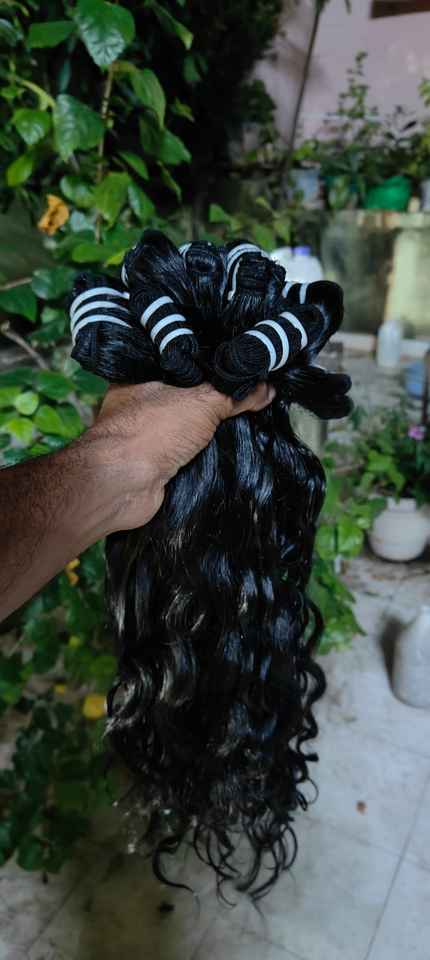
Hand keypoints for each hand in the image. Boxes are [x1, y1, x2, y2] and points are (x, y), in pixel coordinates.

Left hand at [87, 380, 274, 531]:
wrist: (123, 483)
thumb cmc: (153, 430)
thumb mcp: (203, 402)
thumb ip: (234, 394)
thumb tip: (267, 388)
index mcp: (142, 376)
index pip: (182, 364)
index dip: (210, 365)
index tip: (240, 366)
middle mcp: (139, 404)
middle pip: (187, 397)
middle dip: (216, 399)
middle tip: (252, 394)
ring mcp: (146, 436)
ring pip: (188, 427)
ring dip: (212, 430)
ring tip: (249, 420)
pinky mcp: (155, 465)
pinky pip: (187, 454)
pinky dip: (206, 454)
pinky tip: (230, 449)